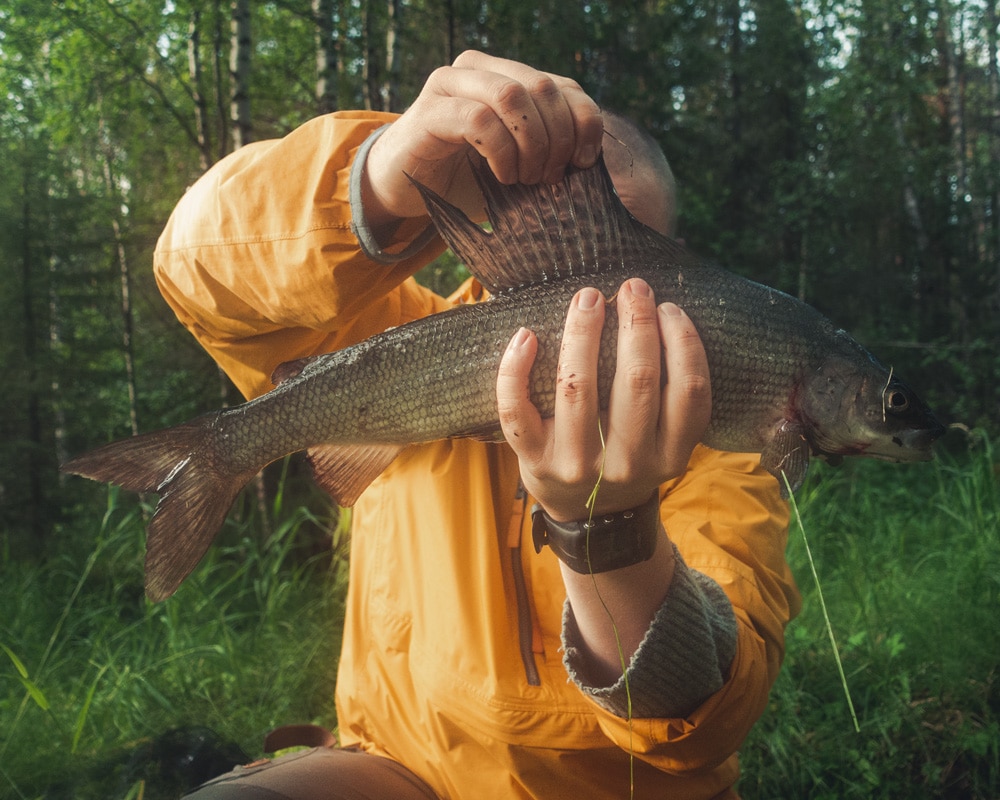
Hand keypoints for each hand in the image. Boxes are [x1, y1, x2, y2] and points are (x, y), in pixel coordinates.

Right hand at [362, 50, 602, 227]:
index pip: (564, 87)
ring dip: (531, 144)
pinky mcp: (430, 110)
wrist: (403, 191)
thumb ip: (551, 145)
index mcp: (508, 76)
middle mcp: (480, 69)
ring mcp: (452, 84)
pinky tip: (503, 176)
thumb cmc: (465, 178)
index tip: (583, 163)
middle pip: (543, 88)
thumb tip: (595, 156)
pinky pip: (481, 121)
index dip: (584, 123)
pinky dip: (502, 153)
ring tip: (525, 178)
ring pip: (513, 96)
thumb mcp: (519, 161)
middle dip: (557, 139)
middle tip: (549, 178)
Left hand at [497, 278, 710, 522]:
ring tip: (588, 298)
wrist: (589, 520)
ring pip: (577, 386)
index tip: (670, 308)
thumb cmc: (628, 460)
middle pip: (636, 382)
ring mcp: (576, 464)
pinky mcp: (533, 460)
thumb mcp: (664, 445)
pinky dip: (515, 369)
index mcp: (669, 456)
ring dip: (583, 332)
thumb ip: (672, 399)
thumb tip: (664, 312)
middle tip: (632, 287)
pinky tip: (526, 334)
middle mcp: (627, 464)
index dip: (683, 342)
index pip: (689, 392)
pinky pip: (516, 411)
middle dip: (637, 324)